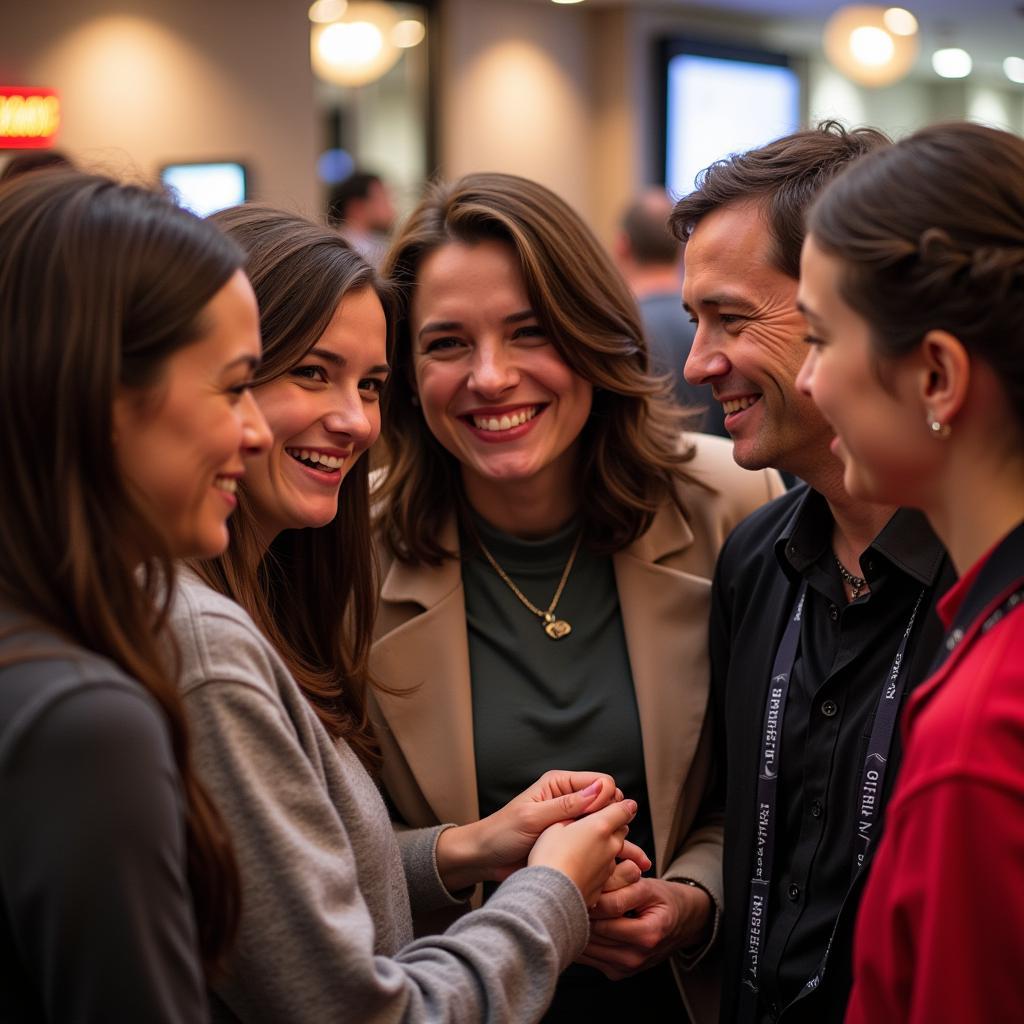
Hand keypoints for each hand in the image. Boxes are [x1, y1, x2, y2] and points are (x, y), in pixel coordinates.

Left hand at [435, 770, 620, 890]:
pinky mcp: (572, 842)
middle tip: (614, 840)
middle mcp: (570, 799)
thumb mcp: (533, 817)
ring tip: (632, 857)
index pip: (601, 782)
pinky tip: (621, 864)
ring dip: (617, 837)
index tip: (600, 820)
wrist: (485, 860)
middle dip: (616, 818)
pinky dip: (608, 852)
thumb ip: (566, 804)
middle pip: (608, 803)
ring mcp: (573, 822)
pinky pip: (597, 843)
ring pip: (607, 824)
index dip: (606, 799)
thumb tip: (600, 789)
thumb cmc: (501, 834)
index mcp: (560, 784)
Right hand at [529, 799, 637, 906]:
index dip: (622, 804)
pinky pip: (607, 870)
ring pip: (616, 850)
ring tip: (589, 845)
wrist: (552, 895)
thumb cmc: (549, 857)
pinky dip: (600, 865)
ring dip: (608, 845)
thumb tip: (578, 813)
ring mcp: (609, 867)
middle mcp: (610, 846)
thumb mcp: (555, 825)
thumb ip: (572, 816)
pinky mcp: (603, 885)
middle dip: (615, 823)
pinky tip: (583, 866)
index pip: (623, 809)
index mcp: (600, 826)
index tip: (619, 801)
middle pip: (622, 829)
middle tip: (600, 821)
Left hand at [577, 878, 712, 979]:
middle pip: (594, 932)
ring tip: (582, 906)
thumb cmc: (662, 901)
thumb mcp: (648, 887)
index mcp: (648, 934)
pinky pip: (588, 957)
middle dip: (583, 911)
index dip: (593, 897)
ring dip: (580, 926)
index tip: (587, 884)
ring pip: (587, 946)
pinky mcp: (616, 973)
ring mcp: (625, 969)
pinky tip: (586, 923)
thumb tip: (593, 894)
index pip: (606, 915)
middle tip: (579, 893)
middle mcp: (636, 957)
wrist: (680, 923)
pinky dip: (583, 939)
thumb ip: (622, 888)